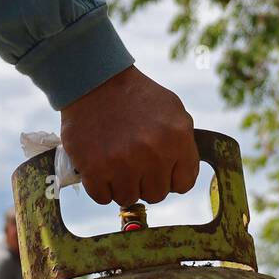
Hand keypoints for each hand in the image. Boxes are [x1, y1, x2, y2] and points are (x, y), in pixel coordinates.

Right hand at [60, 66, 198, 207]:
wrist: (94, 80)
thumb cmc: (135, 96)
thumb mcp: (172, 110)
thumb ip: (184, 144)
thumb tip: (182, 178)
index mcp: (176, 137)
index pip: (184, 184)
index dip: (170, 178)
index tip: (159, 167)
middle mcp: (152, 152)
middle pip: (156, 195)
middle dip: (146, 181)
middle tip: (133, 160)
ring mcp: (122, 162)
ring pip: (129, 198)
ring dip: (122, 184)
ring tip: (115, 161)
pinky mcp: (94, 168)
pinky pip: (103, 198)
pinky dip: (100, 187)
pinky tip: (100, 166)